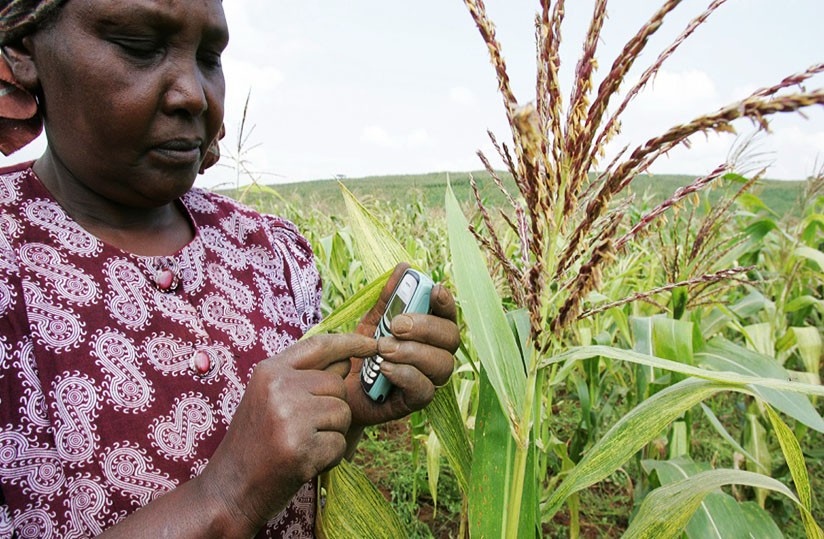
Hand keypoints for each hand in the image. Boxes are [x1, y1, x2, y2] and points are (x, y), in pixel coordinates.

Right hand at [198, 333, 376, 531]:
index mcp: (269, 371)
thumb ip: (305, 377)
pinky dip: (329, 458)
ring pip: (343, 414)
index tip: (372, 344)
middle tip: (304, 430)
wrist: (229, 489)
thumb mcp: (269, 398)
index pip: (319, 345)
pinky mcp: (300, 447)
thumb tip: (347, 360)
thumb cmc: (254, 443)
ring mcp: (289, 417)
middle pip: (338, 385)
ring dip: (331, 434)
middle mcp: (279, 387)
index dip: (350, 342)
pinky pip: (339, 444)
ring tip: (302, 445)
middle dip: (333, 409)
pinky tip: (304, 463)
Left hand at [346, 263, 459, 428]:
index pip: (448, 314)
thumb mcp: (372, 319)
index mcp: (430, 330)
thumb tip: (404, 267)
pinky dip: (406, 375)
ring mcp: (429, 378)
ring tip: (383, 348)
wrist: (339, 385)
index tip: (434, 289)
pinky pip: (425, 390)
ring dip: (413, 353)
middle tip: (396, 325)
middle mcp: (436, 353)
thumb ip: (388, 297)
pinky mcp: (416, 401)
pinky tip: (385, 369)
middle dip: (425, 328)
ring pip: (442, 364)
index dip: (446, 301)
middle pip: (451, 338)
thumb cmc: (361, 350)